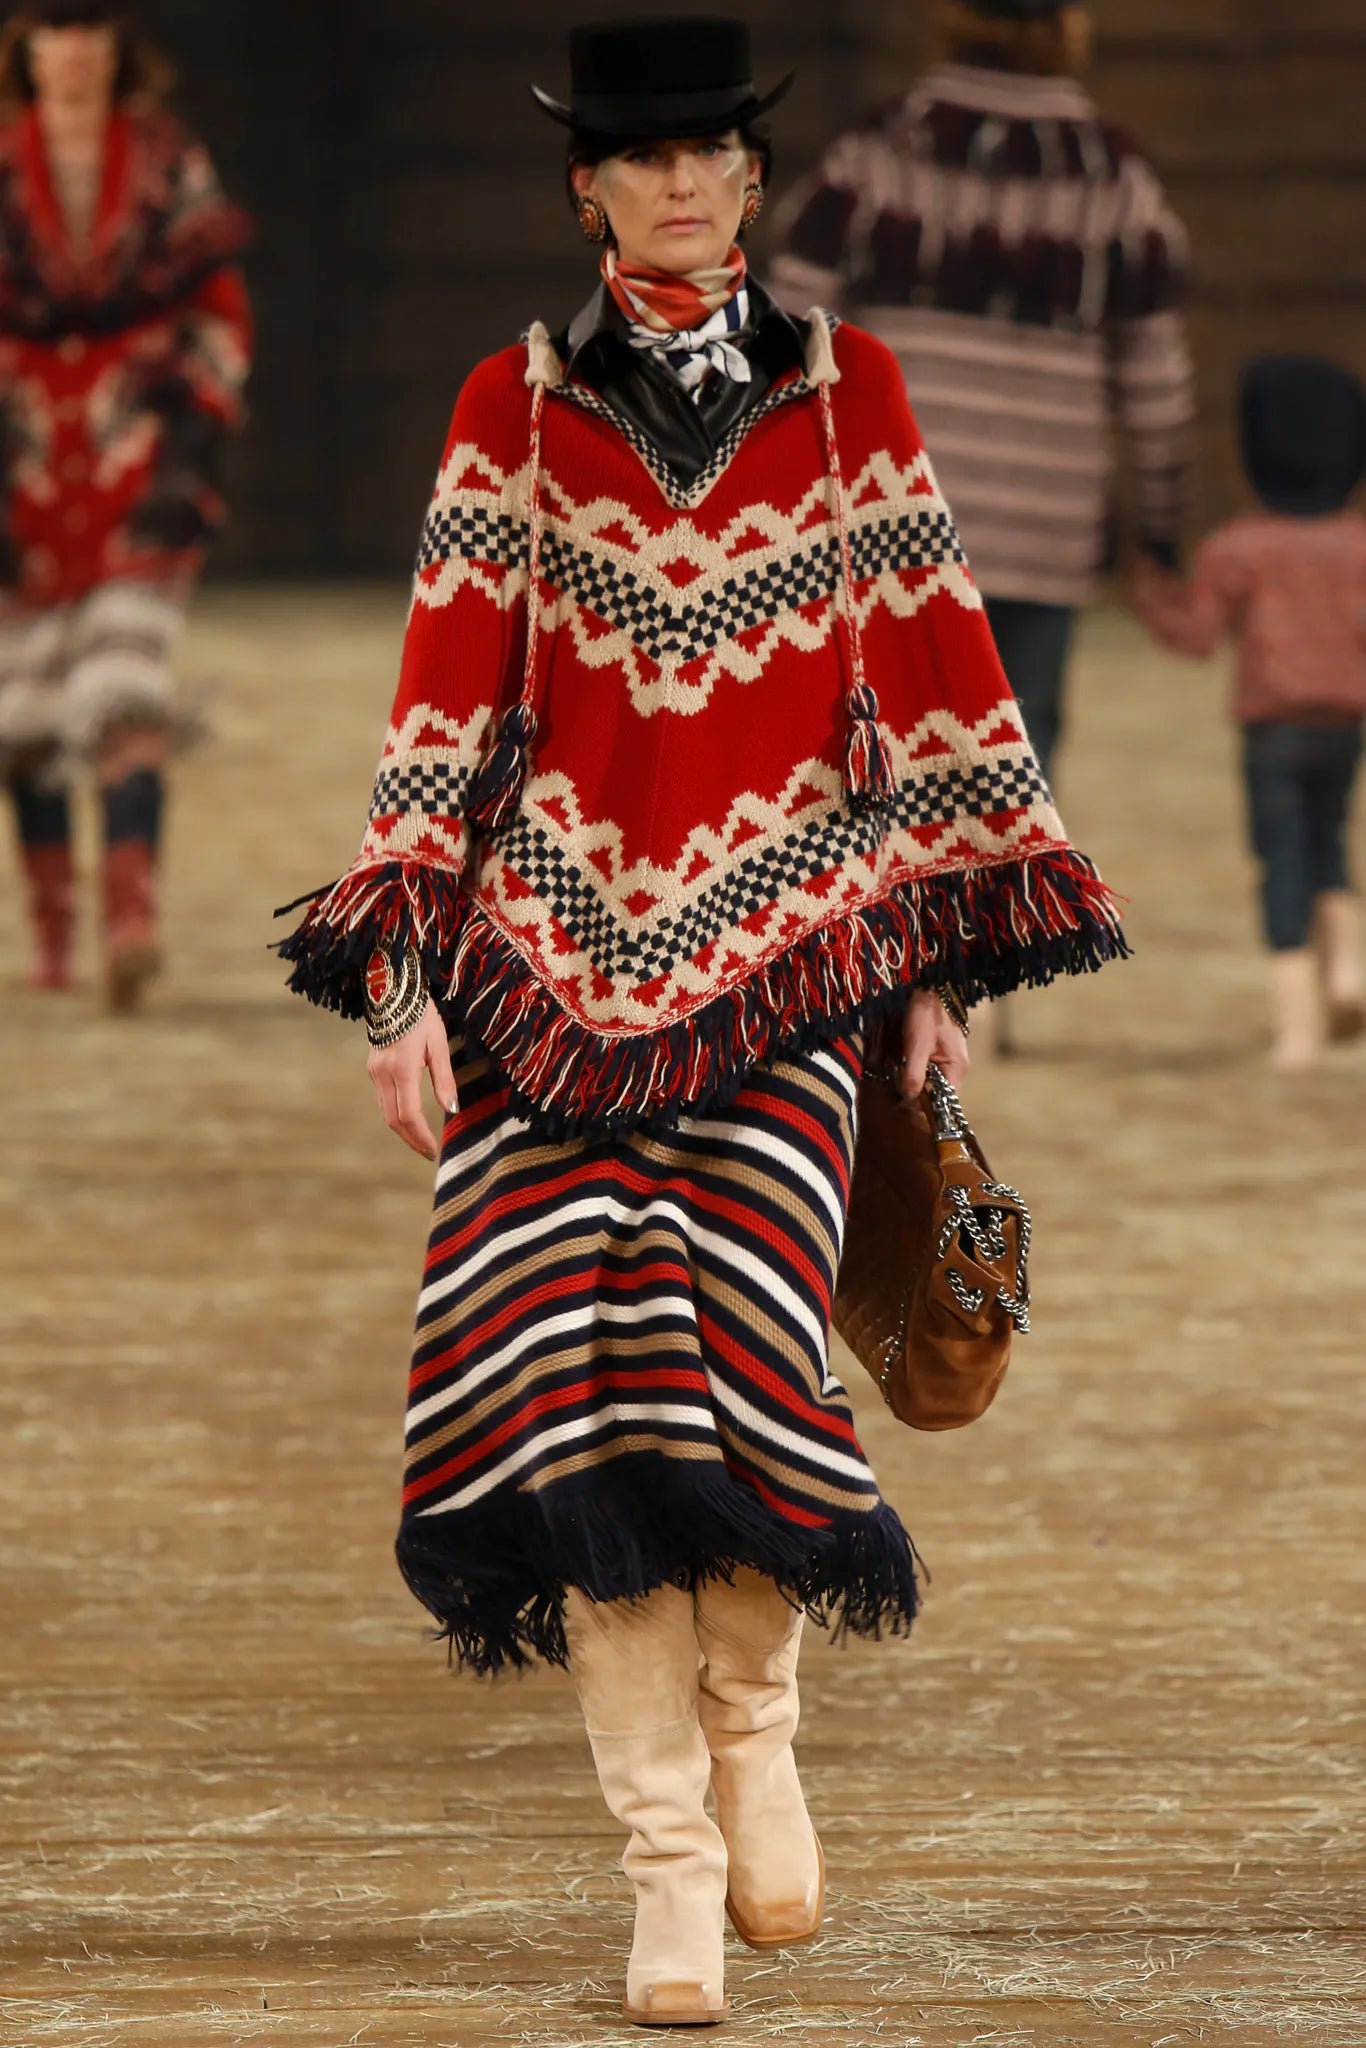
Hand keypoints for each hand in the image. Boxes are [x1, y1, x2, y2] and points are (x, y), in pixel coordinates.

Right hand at [366, 996, 459, 1160]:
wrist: (393, 992)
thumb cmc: (421, 1016)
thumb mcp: (439, 1045)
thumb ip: (444, 1079)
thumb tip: (452, 1109)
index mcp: (402, 1068)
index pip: (409, 1114)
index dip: (420, 1136)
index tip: (433, 1150)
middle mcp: (383, 1073)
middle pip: (393, 1120)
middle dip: (411, 1139)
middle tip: (428, 1152)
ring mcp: (374, 1071)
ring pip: (385, 1112)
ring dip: (403, 1130)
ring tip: (421, 1140)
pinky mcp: (372, 1068)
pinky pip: (383, 1099)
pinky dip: (396, 1114)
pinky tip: (410, 1119)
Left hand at [901, 989, 969, 1097]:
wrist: (930, 983)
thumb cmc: (926, 1013)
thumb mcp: (916, 1046)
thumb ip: (913, 1074)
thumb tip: (908, 1099)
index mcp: (956, 1069)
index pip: (942, 1100)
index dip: (923, 1103)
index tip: (903, 1098)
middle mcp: (956, 1066)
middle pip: (935, 1090)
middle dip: (914, 1087)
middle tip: (895, 1080)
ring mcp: (948, 1057)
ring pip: (928, 1077)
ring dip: (911, 1075)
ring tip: (896, 1067)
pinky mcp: (939, 1048)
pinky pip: (925, 1065)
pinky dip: (912, 1064)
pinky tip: (900, 1057)